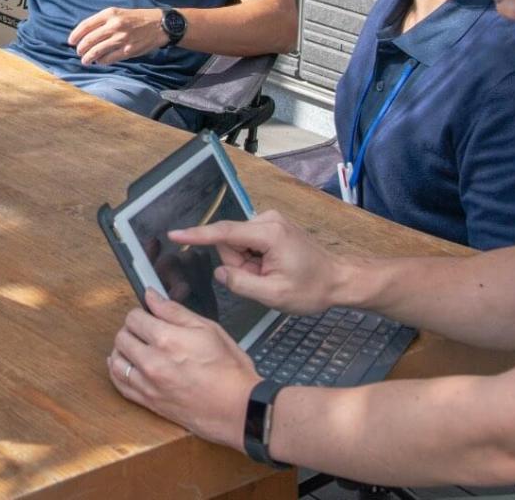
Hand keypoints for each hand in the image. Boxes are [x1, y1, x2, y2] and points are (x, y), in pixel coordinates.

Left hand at [69, 7, 167, 66]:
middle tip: (78, 52)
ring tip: (85, 60)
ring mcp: (121, 38)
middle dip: (80, 48)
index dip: (75, 35)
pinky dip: (101, 61)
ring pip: (97, 51)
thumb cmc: (137, 18)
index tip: (70, 41)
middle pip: (89, 40)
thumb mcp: (119, 13)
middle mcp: (114, 25)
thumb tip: (86, 34)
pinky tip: (99, 62)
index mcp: (110, 14)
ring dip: (88, 58)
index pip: (86, 25)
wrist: (159, 25)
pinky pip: (109, 59)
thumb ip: (103, 21)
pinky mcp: (128, 50)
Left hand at [107, 290, 258, 446]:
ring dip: (123, 350)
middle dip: (132, 330)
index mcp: (166, 339)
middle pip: (122, 337)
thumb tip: (152, 297)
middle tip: (145, 331)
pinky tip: (126, 366)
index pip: (133, 318)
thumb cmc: (229, 370)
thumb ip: (175, 311)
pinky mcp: (149, 402)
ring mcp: (148, 384)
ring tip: (136, 348)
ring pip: (116, 360)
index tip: (148, 316)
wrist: (238, 408)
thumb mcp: (208, 329)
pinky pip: (120, 384)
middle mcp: (152, 362)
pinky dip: (118, 372)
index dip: (142, 313)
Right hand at [175, 209, 345, 315]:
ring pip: (238, 243)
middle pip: (231, 241)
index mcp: (268, 234)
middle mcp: (267, 220)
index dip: (197, 235)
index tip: (174, 234)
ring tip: (271, 276)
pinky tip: (272, 268)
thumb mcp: (274, 295)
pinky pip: (248, 242)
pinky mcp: (272, 226)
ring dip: (248, 263)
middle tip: (263, 281)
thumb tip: (220, 272)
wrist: (340, 279)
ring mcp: (270, 221)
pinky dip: (254, 259)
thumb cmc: (312, 289)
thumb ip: (241, 283)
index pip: (224, 233)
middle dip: (239, 264)